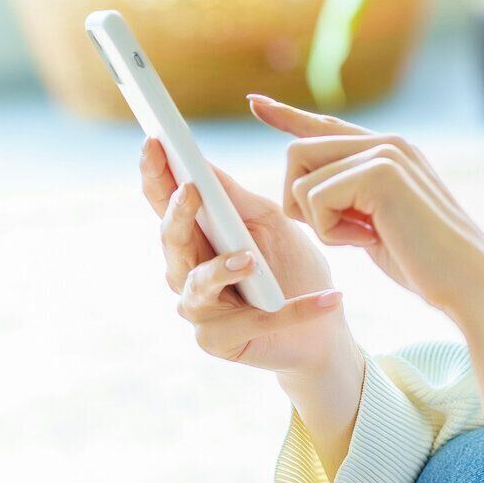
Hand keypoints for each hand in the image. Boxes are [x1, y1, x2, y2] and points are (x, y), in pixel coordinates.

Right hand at [141, 136, 349, 374]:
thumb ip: (238, 200)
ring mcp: (199, 309)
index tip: (153, 142)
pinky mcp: (219, 340)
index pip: (165, 202)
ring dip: (222, 269)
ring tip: (249, 259)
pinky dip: (295, 311)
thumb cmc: (291, 268)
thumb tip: (202, 165)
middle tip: (190, 190)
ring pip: (197, 285)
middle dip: (177, 214)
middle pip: (171, 241)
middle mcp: (187, 271)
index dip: (156, 174)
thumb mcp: (272, 224)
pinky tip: (330, 298)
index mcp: (196, 236)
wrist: (322, 326)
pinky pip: (252, 321)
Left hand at [247, 93, 483, 323]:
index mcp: (389, 151)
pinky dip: (330, 231)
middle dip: (300, 201)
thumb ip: (349, 198)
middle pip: (299, 151)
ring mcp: (384, 152)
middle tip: (342, 233)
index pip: (326, 126)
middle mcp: (386, 142)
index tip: (256, 103)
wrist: (469, 280)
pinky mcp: (378, 171)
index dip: (287, 115)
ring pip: (300, 176)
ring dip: (317, 219)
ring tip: (362, 237)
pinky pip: (314, 198)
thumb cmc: (425, 263)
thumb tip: (306, 191)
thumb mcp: (376, 222)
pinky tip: (370, 240)